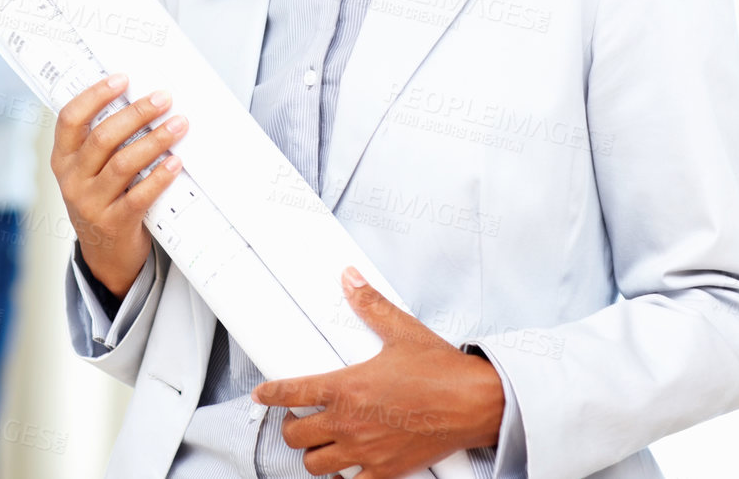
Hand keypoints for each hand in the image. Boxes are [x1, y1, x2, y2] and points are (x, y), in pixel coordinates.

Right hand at [50, 73, 187, 299]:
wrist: (104, 256)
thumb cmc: (102, 201)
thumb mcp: (88, 172)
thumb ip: (103, 143)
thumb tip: (139, 101)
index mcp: (62, 159)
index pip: (70, 119)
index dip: (94, 96)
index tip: (122, 79)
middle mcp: (72, 180)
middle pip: (103, 137)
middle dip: (136, 113)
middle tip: (163, 98)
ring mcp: (91, 203)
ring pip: (123, 163)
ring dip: (154, 140)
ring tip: (178, 124)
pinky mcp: (114, 224)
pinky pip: (139, 196)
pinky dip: (159, 176)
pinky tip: (176, 162)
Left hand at [254, 267, 504, 478]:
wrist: (477, 405)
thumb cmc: (442, 372)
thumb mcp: (402, 331)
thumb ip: (370, 305)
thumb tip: (351, 279)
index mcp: (347, 387)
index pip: (292, 391)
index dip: (270, 394)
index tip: (261, 395)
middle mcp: (350, 422)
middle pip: (296, 435)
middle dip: (291, 427)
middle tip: (299, 418)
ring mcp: (366, 451)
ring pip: (316, 465)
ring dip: (313, 454)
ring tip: (320, 443)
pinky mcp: (386, 471)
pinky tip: (347, 467)